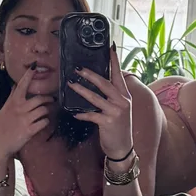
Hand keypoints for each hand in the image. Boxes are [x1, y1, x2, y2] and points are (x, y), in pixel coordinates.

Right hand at [0, 65, 53, 168]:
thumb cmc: (0, 127)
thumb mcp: (4, 110)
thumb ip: (12, 98)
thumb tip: (15, 86)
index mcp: (12, 102)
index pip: (21, 85)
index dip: (29, 75)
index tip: (34, 66)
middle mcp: (19, 109)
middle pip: (39, 98)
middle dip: (47, 99)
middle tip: (52, 99)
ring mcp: (25, 119)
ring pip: (43, 110)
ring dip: (47, 111)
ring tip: (47, 112)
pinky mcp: (30, 130)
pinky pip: (44, 122)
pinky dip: (46, 121)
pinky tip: (44, 122)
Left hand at [68, 46, 133, 160]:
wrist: (123, 147)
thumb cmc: (119, 126)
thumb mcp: (120, 108)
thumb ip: (112, 96)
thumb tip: (98, 83)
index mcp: (124, 95)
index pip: (118, 74)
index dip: (114, 61)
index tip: (110, 48)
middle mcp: (122, 101)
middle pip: (105, 83)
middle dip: (90, 75)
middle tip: (78, 68)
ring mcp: (115, 111)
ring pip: (95, 97)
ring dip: (81, 90)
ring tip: (71, 84)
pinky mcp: (108, 122)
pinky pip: (91, 115)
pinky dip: (82, 114)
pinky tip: (74, 113)